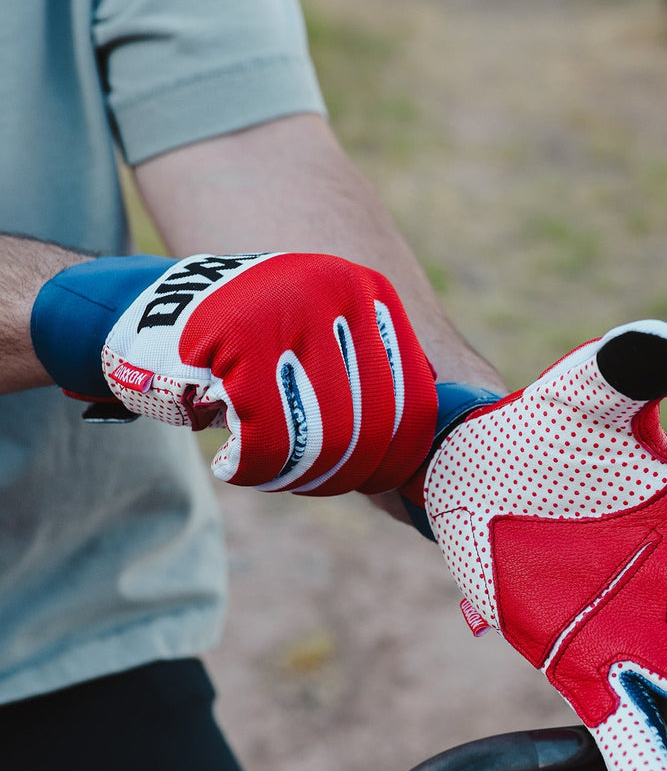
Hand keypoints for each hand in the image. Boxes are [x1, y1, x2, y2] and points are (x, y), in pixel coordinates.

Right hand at [31, 252, 436, 494]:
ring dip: (292, 474)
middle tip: (297, 479)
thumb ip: (367, 383)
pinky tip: (230, 463)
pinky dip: (251, 469)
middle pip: (371, 429)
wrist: (139, 315)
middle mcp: (339, 289)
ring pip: (327, 439)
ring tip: (260, 466)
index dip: (392, 462)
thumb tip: (423, 456)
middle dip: (336, 473)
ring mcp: (290, 308)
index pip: (413, 405)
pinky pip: (271, 440)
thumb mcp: (318, 347)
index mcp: (369, 292)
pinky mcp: (241, 339)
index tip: (363, 481)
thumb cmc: (238, 350)